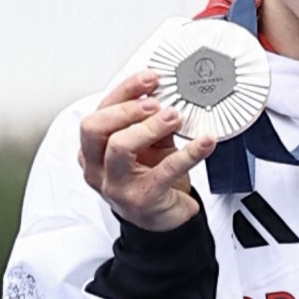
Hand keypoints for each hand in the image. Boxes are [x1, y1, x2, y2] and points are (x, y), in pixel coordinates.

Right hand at [77, 73, 204, 231]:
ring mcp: (116, 187)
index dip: (124, 92)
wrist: (165, 220)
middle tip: (155, 102)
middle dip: (126, 109)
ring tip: (174, 117)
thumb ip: (150, 121)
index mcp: (93, 151)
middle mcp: (97, 168)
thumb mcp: (149, 146)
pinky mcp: (141, 201)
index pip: (99, 113)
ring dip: (149, 127)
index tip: (149, 78)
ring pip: (119, 147)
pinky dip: (188, 154)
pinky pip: (164, 172)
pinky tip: (205, 142)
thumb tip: (163, 92)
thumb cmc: (152, 180)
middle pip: (95, 128)